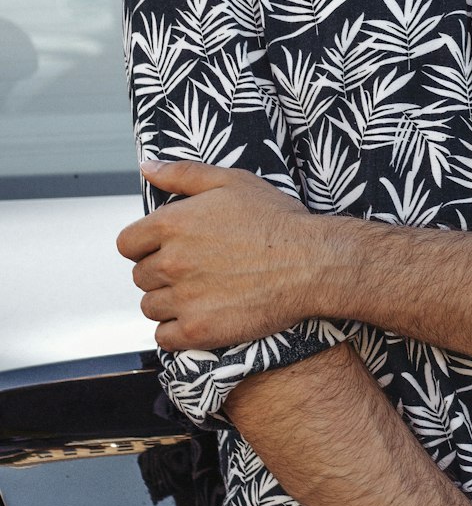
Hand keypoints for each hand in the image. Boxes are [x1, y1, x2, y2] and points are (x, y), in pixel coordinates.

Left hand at [116, 160, 329, 350]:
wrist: (311, 262)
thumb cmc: (275, 219)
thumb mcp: (231, 181)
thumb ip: (183, 173)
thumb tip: (147, 168)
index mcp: (173, 223)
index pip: (127, 243)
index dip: (144, 245)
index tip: (164, 247)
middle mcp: (172, 262)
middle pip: (140, 276)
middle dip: (160, 272)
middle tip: (194, 268)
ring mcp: (184, 298)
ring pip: (150, 306)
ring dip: (168, 301)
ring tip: (201, 290)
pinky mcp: (198, 330)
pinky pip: (164, 337)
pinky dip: (176, 330)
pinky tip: (201, 314)